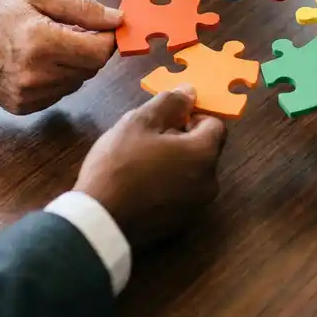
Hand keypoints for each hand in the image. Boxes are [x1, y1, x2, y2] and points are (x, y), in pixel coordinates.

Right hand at [0, 0, 119, 114]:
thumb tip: (118, 19)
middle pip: (91, 69)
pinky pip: (59, 93)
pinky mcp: (22, 107)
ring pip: (77, 82)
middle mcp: (35, 74)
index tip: (107, 28)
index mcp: (40, 42)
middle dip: (90, 49)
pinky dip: (58, 77)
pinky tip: (38, 60)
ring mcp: (27, 95)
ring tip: (50, 42)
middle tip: (73, 30)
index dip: (108, 39)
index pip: (98, 52)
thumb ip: (83, 9)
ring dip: (74, 63)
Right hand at [74, 87, 226, 246]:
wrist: (100, 223)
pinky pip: (181, 195)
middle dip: (182, 140)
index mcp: (203, 154)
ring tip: (140, 163)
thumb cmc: (119, 166)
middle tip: (148, 140)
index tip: (168, 118)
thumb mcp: (139, 123)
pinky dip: (169, 186)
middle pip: (204, 150)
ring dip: (175, 163)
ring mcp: (196, 207)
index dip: (193, 116)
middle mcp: (209, 182)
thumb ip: (169, 103)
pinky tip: (140, 186)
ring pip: (192, 173)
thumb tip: (190, 92)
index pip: (215, 124)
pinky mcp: (180, 225)